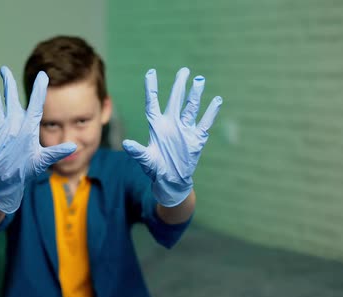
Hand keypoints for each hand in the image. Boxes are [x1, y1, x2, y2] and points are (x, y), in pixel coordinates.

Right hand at [0, 66, 75, 212]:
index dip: (39, 91)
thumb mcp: (43, 160)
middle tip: (3, 68)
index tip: (43, 75)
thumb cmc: (27, 169)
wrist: (10, 181)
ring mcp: (0, 131)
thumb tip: (74, 147)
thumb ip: (56, 152)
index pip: (35, 106)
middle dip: (8, 85)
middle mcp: (14, 125)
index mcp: (29, 127)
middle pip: (11, 101)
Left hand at [122, 67, 221, 206]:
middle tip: (184, 70)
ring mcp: (184, 130)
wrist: (171, 180)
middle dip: (179, 86)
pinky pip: (205, 123)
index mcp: (156, 126)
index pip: (153, 103)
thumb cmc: (155, 169)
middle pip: (175, 101)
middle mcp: (171, 124)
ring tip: (199, 80)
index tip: (151, 72)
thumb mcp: (146, 160)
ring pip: (191, 108)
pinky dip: (211, 112)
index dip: (151, 88)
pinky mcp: (196, 138)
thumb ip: (137, 151)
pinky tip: (216, 100)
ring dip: (195, 95)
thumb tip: (126, 144)